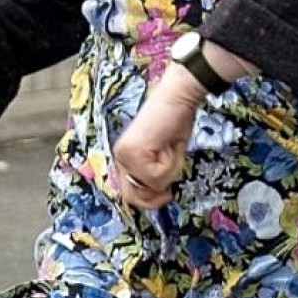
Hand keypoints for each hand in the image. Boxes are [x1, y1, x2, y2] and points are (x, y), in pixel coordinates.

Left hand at [107, 70, 204, 209]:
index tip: (165, 194)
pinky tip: (169, 145)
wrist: (177, 96)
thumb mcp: (167, 155)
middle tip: (168, 188)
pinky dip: (170, 164)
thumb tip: (158, 195)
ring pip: (149, 185)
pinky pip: (155, 175)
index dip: (148, 200)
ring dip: (168, 173)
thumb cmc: (176, 120)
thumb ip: (157, 175)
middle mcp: (120, 158)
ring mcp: (124, 155)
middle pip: (133, 197)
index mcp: (125, 158)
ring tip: (170, 151)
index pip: (129, 194)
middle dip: (155, 194)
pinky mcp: (132, 152)